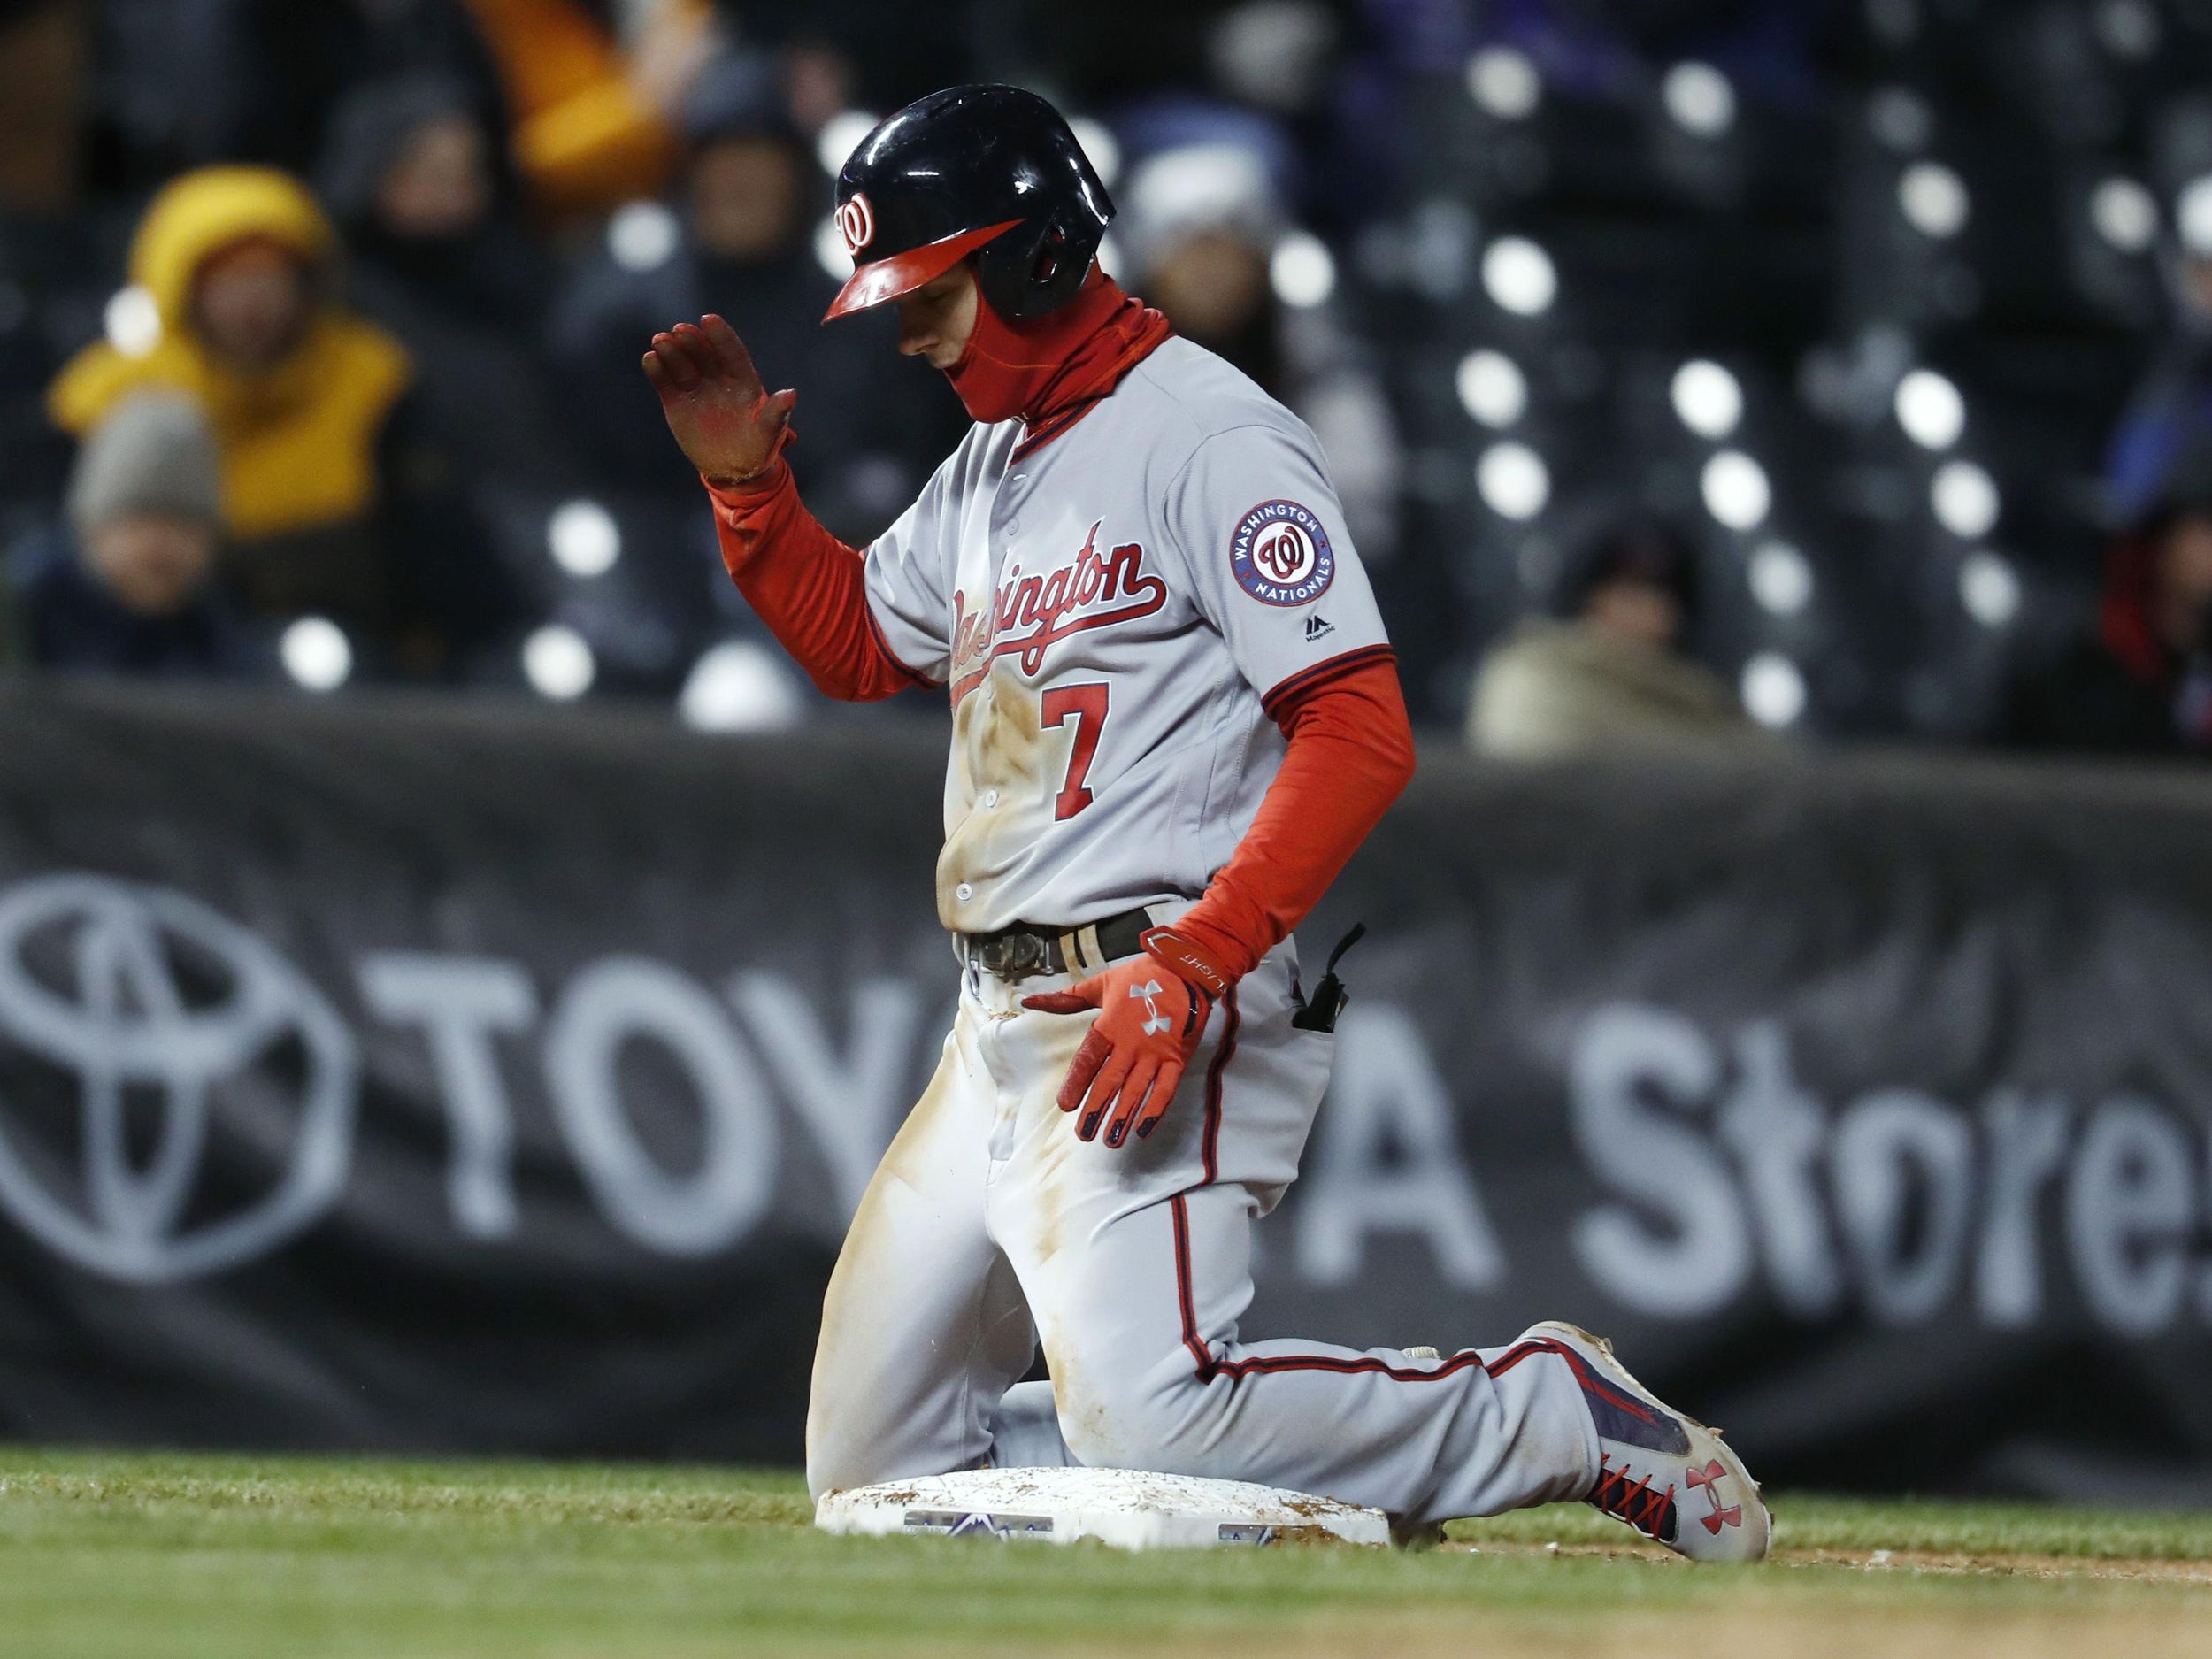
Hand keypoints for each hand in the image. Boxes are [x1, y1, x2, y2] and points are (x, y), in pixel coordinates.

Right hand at [642, 314, 796, 486]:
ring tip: (660, 340)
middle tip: (679, 330)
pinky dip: (657, 370)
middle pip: (704, 354)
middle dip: (692, 340)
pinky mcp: (676, 402)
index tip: (708, 319)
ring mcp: (696, 388)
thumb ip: (777, 413)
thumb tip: (791, 393)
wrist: (733, 471)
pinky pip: (665, 382)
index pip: (732, 353)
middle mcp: (718, 379)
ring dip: (671, 351)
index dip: (721, 336)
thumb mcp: (769, 433)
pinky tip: (650, 359)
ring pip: (682, 364)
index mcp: (743, 381)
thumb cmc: (757, 449)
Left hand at [1022, 958, 1212, 1148]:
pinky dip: (1156, 1110)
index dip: (1077, 1083)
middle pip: (1110, 1081)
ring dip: (1122, 1116)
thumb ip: (1065, 999)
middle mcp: (1131, 1043)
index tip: (1065, 1105)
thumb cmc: (1141, 976)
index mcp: (1109, 1025)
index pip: (1089, 1059)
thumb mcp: (1100, 985)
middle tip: (1084, 1134)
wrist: (1186, 969)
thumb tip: (1028, 1001)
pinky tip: (1143, 1129)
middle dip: (1096, 1110)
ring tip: (1110, 1140)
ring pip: (1136, 1090)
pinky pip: (1166, 1089)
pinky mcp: (1177, 1058)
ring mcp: (1155, 1052)